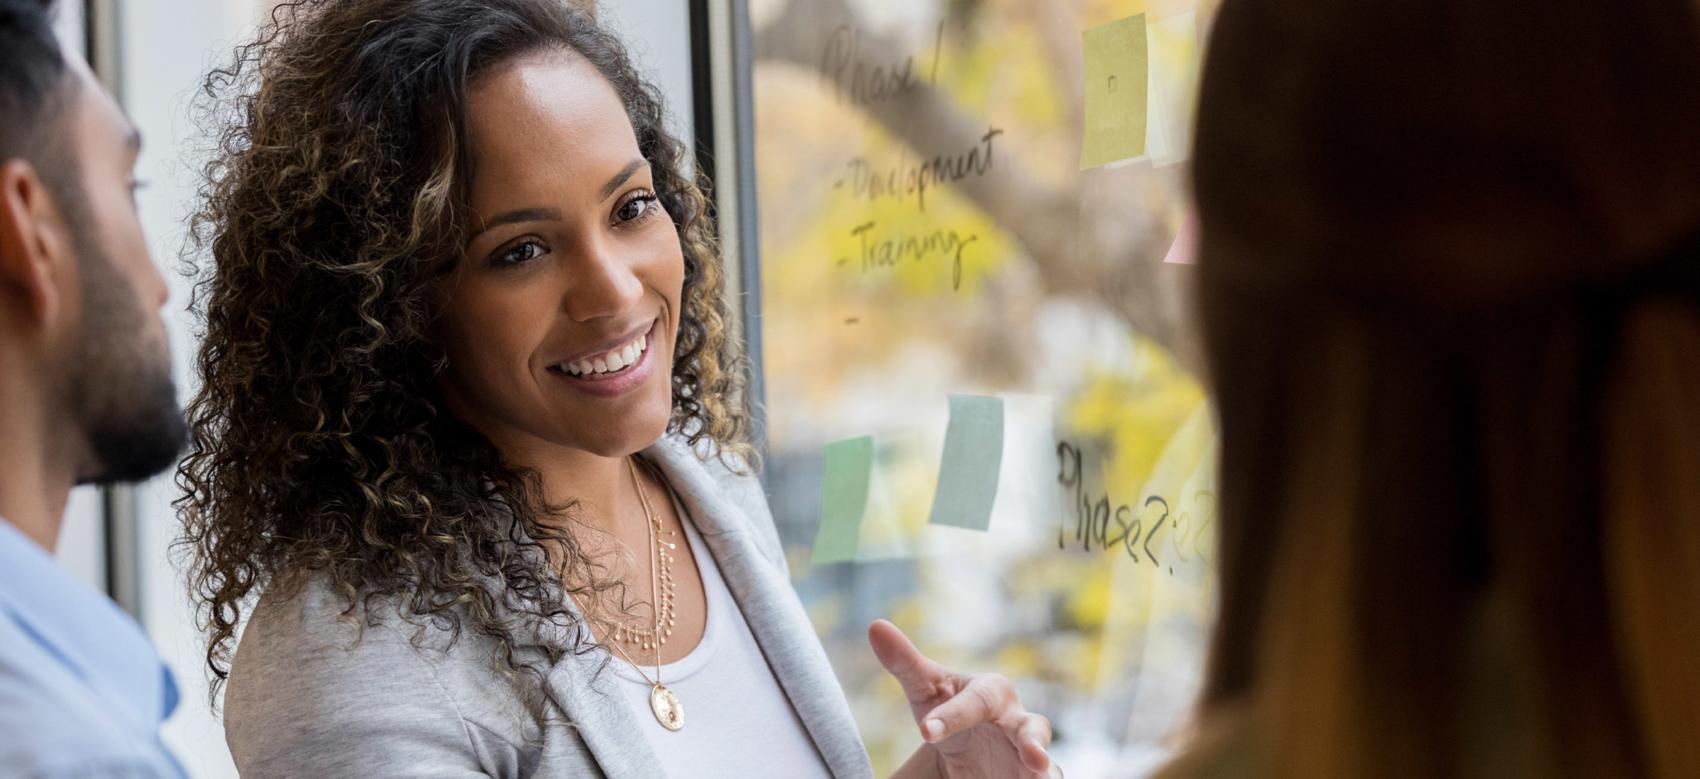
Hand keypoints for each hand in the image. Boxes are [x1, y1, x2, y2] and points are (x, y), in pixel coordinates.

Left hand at [869, 619, 1059, 778]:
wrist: (966, 747)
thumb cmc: (947, 708)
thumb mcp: (925, 688)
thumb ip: (903, 661)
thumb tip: (876, 626)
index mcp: (992, 692)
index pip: (975, 702)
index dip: (952, 716)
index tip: (925, 730)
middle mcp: (1020, 722)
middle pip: (1033, 729)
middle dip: (1033, 743)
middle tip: (1034, 758)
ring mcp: (1030, 755)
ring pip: (1048, 765)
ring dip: (1046, 772)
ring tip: (1041, 777)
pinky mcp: (1030, 778)